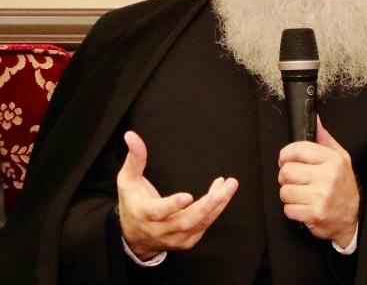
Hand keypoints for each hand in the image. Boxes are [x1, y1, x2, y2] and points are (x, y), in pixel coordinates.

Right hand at [117, 131, 237, 260]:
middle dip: (208, 205)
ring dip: (217, 205)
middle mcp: (160, 230)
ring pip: (199, 224)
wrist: (134, 238)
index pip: (158, 212)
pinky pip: (204, 225)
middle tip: (225, 187)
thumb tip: (131, 135)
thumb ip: (134, 158)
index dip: (172, 206)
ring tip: (230, 185)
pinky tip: (222, 193)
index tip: (188, 196)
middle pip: (187, 221)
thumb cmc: (131, 202)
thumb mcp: (127, 180)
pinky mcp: (186, 241)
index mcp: (144, 213)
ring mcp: (174, 238)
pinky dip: (215, 210)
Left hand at [278, 116, 358, 247]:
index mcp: (333, 160)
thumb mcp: (340, 158)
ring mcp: (321, 196)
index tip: (286, 159)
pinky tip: (304, 207)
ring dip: (288, 194)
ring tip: (301, 194)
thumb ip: (324, 138)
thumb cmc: (343, 187)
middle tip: (295, 180)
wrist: (351, 220)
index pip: (298, 150)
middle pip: (287, 171)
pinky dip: (292, 210)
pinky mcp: (314, 214)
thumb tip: (315, 120)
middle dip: (286, 177)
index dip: (286, 154)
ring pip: (285, 191)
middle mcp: (328, 176)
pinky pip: (288, 209)